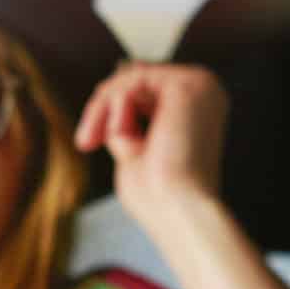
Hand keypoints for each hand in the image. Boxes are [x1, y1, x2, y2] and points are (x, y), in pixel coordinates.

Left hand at [75, 63, 229, 235]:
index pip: (143, 92)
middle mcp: (203, 96)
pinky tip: (119, 133)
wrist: (179, 211)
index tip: (87, 142)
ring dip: (104, 109)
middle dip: (101, 108)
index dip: (109, 111)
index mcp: (195, 112)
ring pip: (131, 77)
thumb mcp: (133, 149)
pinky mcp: (190, 85)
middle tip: (86, 141)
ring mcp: (200, 87)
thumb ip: (126, 120)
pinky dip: (116, 105)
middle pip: (135, 80)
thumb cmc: (159, 196)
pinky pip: (135, 78)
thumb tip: (113, 93)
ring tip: (100, 140)